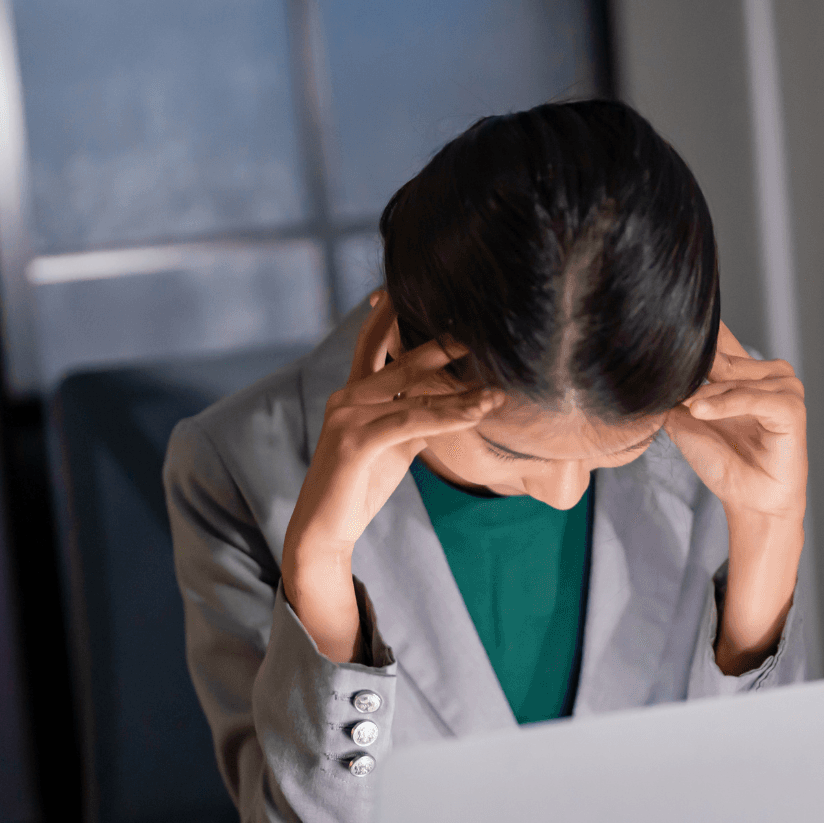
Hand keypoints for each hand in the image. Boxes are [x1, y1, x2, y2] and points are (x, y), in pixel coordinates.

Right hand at [282, 293, 499, 660]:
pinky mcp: (355, 442)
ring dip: (460, 392)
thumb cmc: (360, 486)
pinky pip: (410, 421)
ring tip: (498, 390)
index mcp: (354, 392)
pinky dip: (447, 416)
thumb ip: (416, 417)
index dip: (397, 313)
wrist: (325, 530)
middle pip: (401, 358)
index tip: (433, 291)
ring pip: (413, 392)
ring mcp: (347, 416)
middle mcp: (347, 396)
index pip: (376, 340)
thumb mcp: (395, 445)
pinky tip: (476, 413)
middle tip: (483, 329)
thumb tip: (455, 403)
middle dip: (444, 344)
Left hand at [665, 323, 806, 522]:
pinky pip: (751, 398)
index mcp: (748, 372)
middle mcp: (770, 374)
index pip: (722, 339)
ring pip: (734, 380)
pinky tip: (702, 411)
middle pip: (722, 361)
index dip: (697, 333)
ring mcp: (785, 389)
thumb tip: (655, 367)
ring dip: (707, 396)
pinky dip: (725, 404)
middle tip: (676, 396)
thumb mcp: (689, 420)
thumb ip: (678, 391)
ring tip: (691, 411)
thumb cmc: (724, 463)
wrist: (749, 502)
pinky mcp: (791, 409)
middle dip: (695, 376)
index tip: (667, 322)